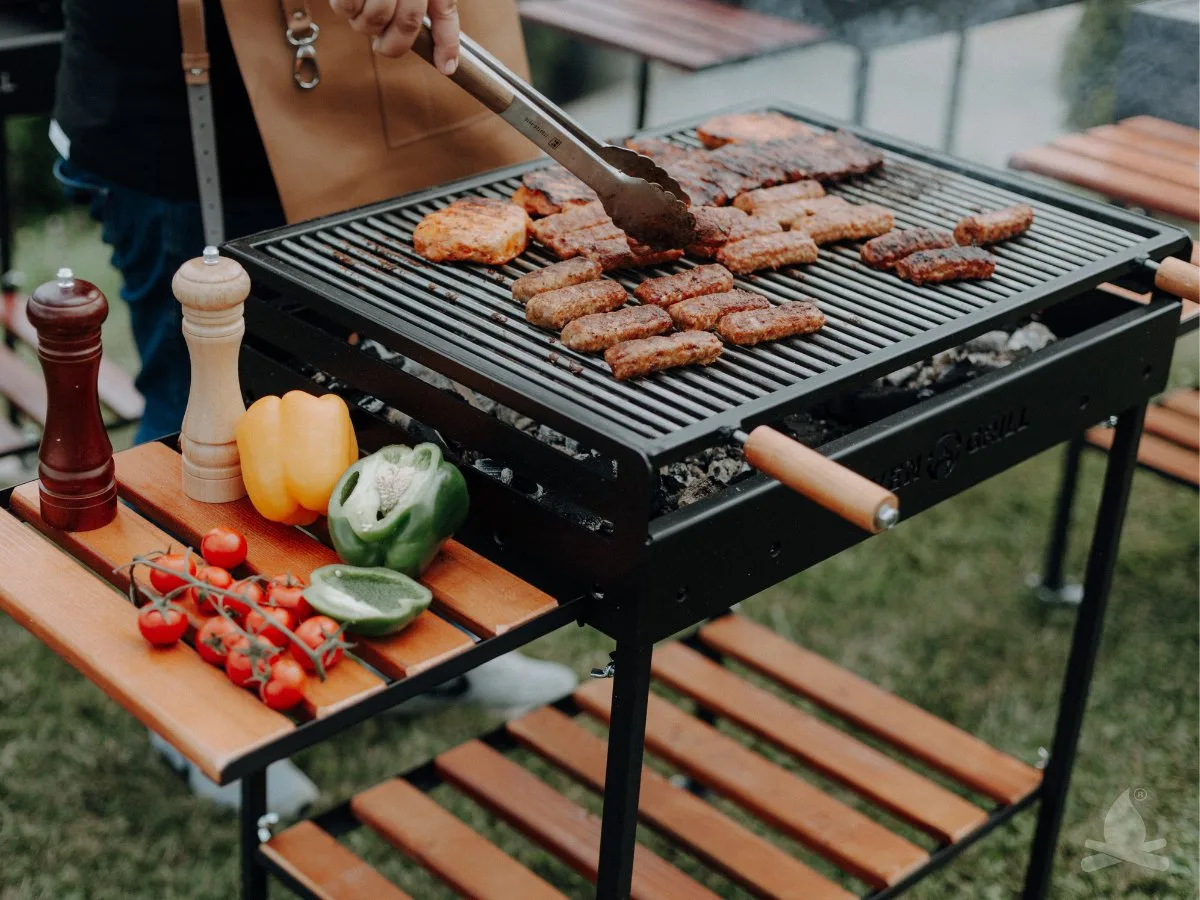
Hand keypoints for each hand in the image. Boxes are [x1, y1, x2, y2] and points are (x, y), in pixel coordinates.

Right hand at [329, 0, 459, 72]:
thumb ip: (436, 9)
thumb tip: (446, 62)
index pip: (445, 12)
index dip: (447, 44)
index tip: (447, 67)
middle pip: (406, 24)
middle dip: (393, 44)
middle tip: (383, 46)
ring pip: (372, 20)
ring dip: (365, 24)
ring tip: (364, 8)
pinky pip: (345, 7)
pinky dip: (345, 8)